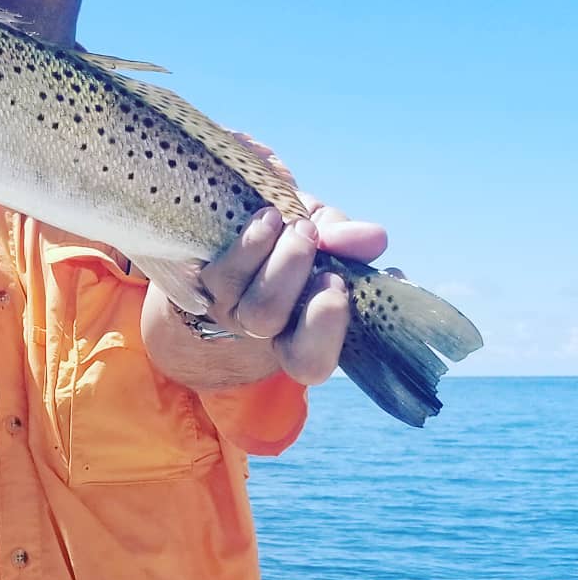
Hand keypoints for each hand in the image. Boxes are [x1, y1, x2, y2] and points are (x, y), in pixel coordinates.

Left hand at [199, 194, 387, 386]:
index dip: (323, 329)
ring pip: (239, 293)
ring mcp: (229, 306)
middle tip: (310, 234)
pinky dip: (250, 241)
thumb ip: (352, 242)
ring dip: (271, 254)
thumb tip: (374, 238)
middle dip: (290, 273)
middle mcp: (262, 328)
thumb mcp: (333, 238)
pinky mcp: (205, 282)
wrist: (249, 227)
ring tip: (291, 221)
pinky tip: (268, 217)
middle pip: (266, 317)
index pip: (311, 362)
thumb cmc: (299, 242)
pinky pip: (221, 271)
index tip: (336, 281)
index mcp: (304, 334)